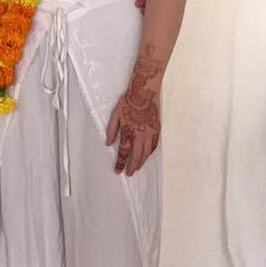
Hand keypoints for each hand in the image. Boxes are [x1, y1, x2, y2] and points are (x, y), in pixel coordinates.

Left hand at [106, 58, 161, 175]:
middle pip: (136, 156)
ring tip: (137, 168)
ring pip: (146, 153)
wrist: (145, 92)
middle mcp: (140, 135)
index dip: (120, 163)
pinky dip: (150, 153)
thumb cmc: (128, 102)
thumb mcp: (115, 115)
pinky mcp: (157, 130)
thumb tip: (108, 143)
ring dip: (141, 162)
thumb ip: (111, 130)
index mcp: (128, 131)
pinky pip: (154, 146)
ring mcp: (150, 133)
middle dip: (132, 167)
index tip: (117, 170)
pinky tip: (146, 156)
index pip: (124, 152)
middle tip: (129, 174)